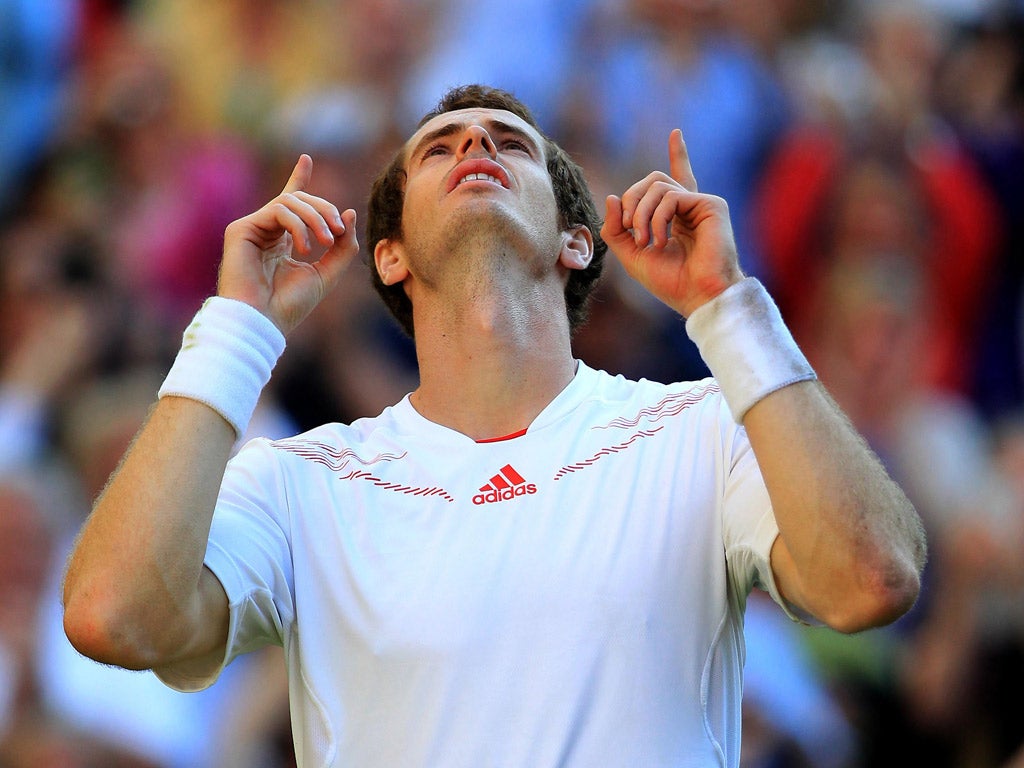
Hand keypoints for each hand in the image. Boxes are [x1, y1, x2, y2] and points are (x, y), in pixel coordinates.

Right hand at [217, 155, 358, 333]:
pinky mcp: (240, 229)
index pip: (291, 203)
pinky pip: (278, 210)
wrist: (263, 322)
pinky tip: (303, 248)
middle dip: (325, 210)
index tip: (306, 158)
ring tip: (324, 241)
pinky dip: (298, 225)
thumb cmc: (290, 305)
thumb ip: (342, 246)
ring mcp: (251, 229)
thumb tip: (349, 212)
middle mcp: (265, 231)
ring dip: (315, 218)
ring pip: (290, 202)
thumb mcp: (326, 274)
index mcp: (281, 240)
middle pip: (299, 200)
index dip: (298, 178)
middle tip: (337, 232)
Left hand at [600, 129, 743, 317]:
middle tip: (629, 229)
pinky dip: (657, 218)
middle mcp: (691, 206)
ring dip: (640, 214)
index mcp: (678, 216)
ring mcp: (702, 203)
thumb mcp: (631, 254)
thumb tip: (613, 197)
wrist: (697, 296)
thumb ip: (616, 228)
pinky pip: (671, 196)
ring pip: (657, 186)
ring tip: (645, 241)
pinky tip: (660, 240)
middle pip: (652, 181)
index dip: (678, 155)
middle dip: (632, 200)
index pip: (674, 181)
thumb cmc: (669, 281)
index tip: (676, 132)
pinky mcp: (710, 204)